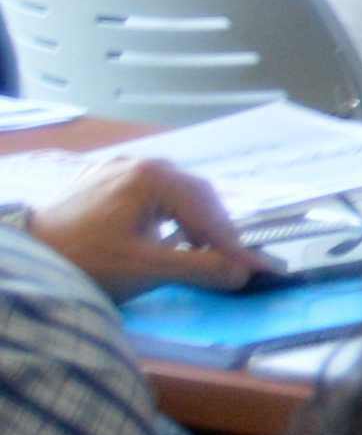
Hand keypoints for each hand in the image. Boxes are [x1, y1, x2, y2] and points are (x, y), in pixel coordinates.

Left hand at [25, 158, 254, 292]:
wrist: (28, 258)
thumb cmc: (87, 261)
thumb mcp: (148, 269)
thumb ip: (203, 268)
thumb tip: (244, 273)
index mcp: (152, 176)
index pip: (208, 211)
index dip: (235, 243)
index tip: (260, 268)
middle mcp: (137, 162)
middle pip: (194, 195)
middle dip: (214, 228)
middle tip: (226, 260)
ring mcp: (115, 167)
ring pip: (171, 192)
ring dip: (189, 220)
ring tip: (193, 249)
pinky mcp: (97, 179)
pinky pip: (145, 192)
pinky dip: (162, 213)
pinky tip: (160, 234)